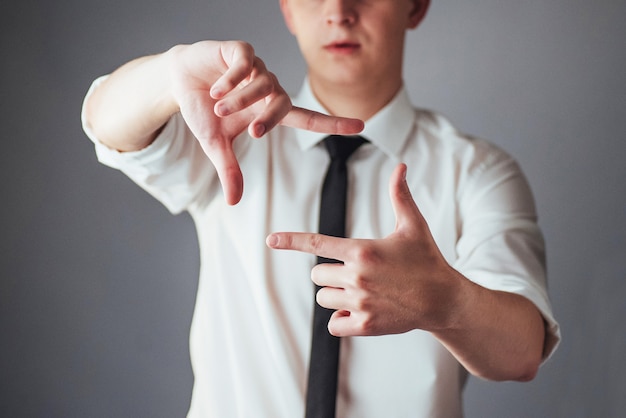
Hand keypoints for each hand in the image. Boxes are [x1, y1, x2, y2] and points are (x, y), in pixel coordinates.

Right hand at [168, 41, 363, 204]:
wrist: (179, 81)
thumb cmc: (204, 112)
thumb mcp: (215, 144)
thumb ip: (229, 169)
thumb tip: (233, 202)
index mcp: (270, 110)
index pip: (307, 118)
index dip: (333, 123)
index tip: (361, 126)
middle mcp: (269, 88)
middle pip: (284, 103)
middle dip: (270, 119)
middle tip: (253, 133)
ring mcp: (256, 68)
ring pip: (264, 83)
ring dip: (241, 100)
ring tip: (218, 108)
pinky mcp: (240, 51)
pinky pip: (245, 64)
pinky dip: (231, 80)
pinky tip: (215, 90)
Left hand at [266, 164, 464, 336]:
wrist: (444, 299)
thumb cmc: (427, 259)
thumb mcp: (414, 225)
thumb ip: (400, 196)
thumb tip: (400, 166)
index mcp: (362, 250)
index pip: (317, 243)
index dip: (291, 240)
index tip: (271, 239)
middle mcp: (357, 277)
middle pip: (317, 274)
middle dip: (329, 272)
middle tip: (353, 272)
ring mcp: (360, 304)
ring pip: (323, 298)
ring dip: (334, 294)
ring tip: (359, 291)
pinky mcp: (365, 326)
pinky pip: (333, 325)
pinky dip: (340, 319)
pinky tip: (358, 312)